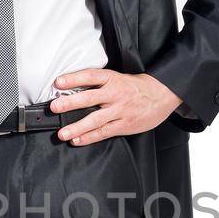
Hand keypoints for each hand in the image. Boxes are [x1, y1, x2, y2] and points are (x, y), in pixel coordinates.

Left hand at [50, 67, 182, 143]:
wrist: (163, 95)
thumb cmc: (137, 87)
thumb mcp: (119, 78)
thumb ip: (100, 83)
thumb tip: (74, 88)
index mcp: (113, 79)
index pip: (91, 76)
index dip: (74, 78)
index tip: (59, 82)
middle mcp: (115, 94)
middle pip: (89, 98)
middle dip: (70, 103)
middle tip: (55, 107)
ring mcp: (120, 111)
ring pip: (95, 119)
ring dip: (77, 127)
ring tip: (62, 133)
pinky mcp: (124, 125)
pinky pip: (104, 132)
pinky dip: (89, 137)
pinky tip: (77, 140)